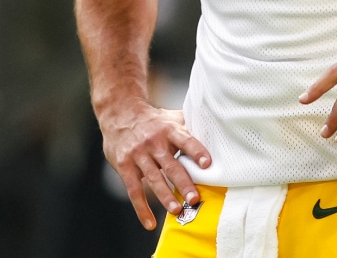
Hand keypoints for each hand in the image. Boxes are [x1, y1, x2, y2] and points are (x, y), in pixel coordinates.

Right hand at [99, 101, 211, 229]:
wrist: (120, 113)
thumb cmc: (153, 120)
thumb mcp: (171, 118)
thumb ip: (190, 128)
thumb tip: (217, 135)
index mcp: (169, 129)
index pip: (185, 140)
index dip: (196, 151)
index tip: (207, 164)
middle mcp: (154, 142)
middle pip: (171, 164)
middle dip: (183, 182)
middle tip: (194, 198)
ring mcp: (138, 154)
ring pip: (153, 178)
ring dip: (165, 196)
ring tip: (177, 210)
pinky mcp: (124, 165)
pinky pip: (134, 190)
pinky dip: (142, 209)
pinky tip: (150, 223)